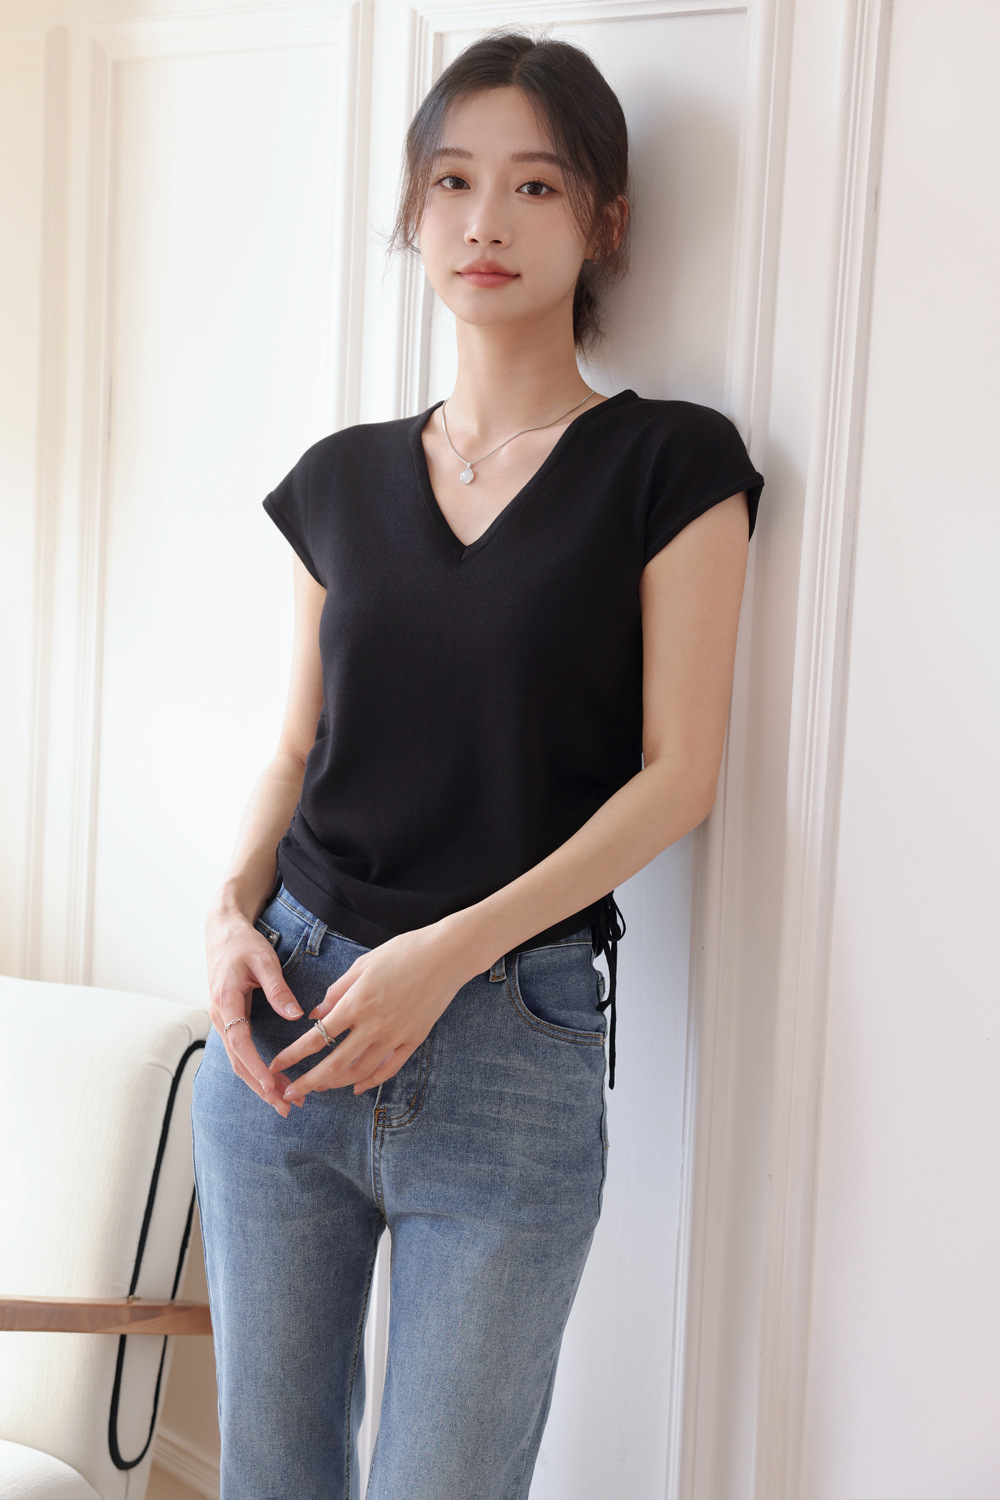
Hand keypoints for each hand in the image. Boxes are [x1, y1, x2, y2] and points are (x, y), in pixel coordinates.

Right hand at [205, 904, 306, 1116]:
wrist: (222, 932)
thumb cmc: (243, 943)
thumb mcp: (263, 960)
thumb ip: (277, 988)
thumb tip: (295, 1014)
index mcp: (225, 1002)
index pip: (239, 1043)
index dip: (255, 1066)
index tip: (272, 1085)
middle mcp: (220, 1017)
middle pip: (238, 1061)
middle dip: (262, 1087)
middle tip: (287, 1106)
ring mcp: (223, 1021)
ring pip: (239, 1061)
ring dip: (260, 1083)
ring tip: (286, 1102)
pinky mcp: (230, 1021)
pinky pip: (241, 1052)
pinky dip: (256, 1070)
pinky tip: (274, 1081)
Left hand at [270, 925, 471, 1100]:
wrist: (447, 956)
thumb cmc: (404, 952)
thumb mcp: (363, 964)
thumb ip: (336, 991)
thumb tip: (315, 1015)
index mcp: (357, 1003)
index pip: (317, 1037)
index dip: (293, 1054)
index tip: (277, 1064)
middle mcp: (374, 1025)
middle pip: (335, 1064)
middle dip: (309, 1081)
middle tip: (290, 1092)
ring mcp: (396, 1036)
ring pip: (360, 1072)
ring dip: (335, 1084)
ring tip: (319, 1088)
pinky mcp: (413, 1041)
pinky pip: (388, 1070)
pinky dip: (369, 1082)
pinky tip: (355, 1086)